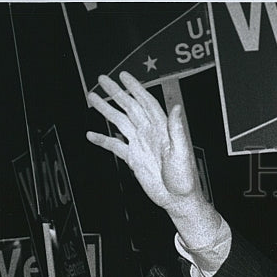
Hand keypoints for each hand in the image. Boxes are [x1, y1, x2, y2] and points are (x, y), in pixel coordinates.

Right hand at [86, 72, 204, 219]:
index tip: (124, 76)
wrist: (178, 200)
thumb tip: (177, 108)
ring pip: (120, 122)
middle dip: (116, 93)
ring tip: (92, 97)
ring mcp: (140, 145)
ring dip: (106, 110)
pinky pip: (115, 145)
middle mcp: (150, 134)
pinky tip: (91, 134)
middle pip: (130, 108)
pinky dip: (102, 139)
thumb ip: (177, 130)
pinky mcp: (133, 159)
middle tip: (102, 79)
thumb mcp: (182, 153)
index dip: (136, 88)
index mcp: (162, 129)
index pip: (147, 103)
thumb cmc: (185, 179)